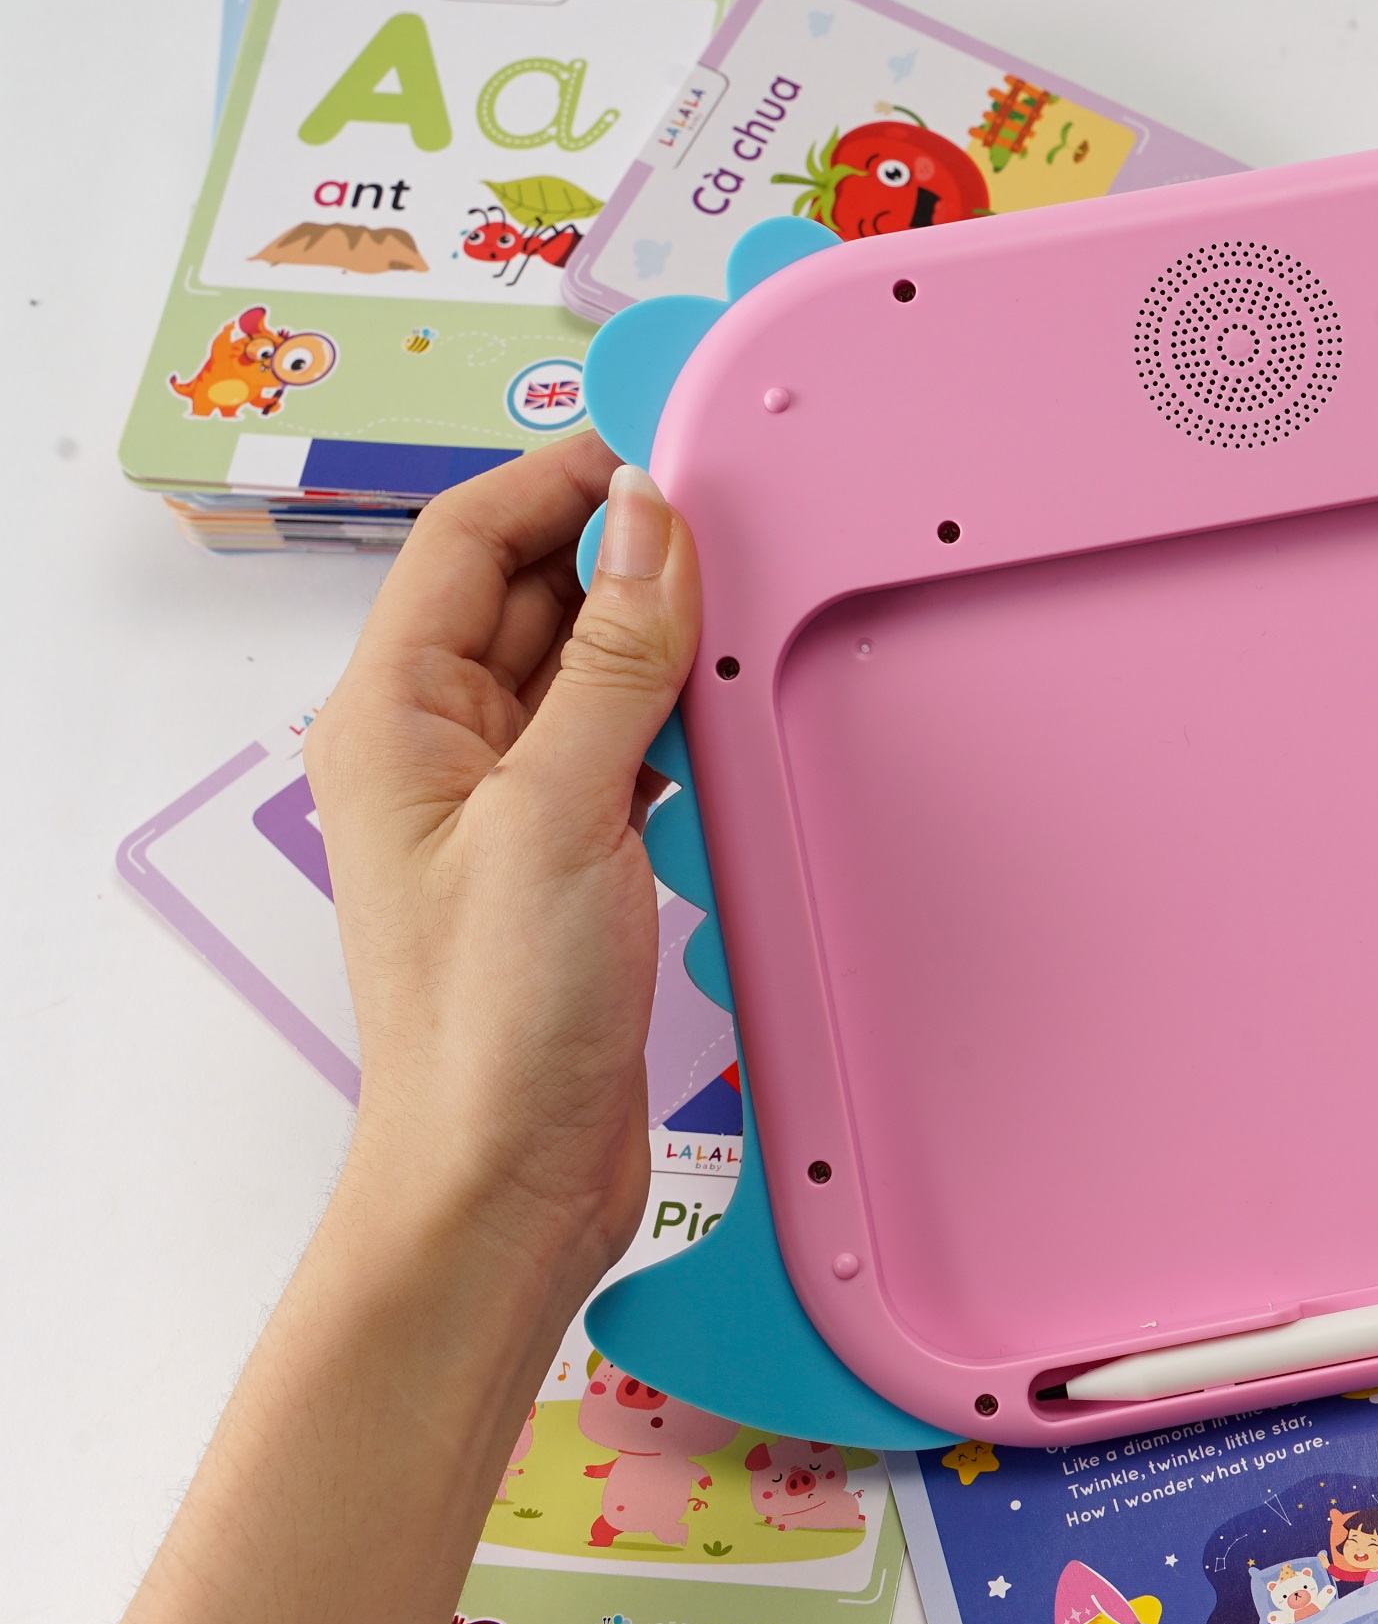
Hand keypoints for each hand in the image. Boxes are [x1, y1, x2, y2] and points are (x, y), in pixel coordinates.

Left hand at [62, 444, 705, 1623]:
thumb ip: (612, 662)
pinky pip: (617, 736)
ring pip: (581, 662)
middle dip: (621, 547)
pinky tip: (723, 706)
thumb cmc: (495, 1017)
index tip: (665, 448)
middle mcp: (436, 743)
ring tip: (738, 605)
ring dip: (653, 628)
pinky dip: (670, 706)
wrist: (504, 1174)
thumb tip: (651, 523)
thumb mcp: (560, 813)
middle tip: (730, 520)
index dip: (563, 481)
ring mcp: (502, 798)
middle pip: (526, 591)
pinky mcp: (564, 851)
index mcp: (393, 713)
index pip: (469, 540)